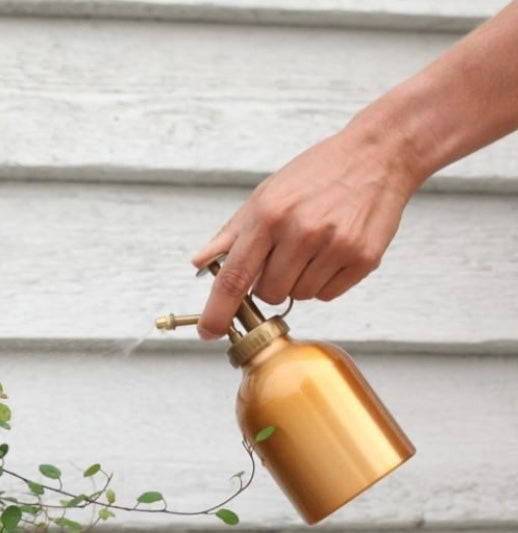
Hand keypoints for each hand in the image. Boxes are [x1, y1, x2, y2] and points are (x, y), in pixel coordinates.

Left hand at [192, 129, 414, 339]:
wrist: (377, 155)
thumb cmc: (317, 174)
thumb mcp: (266, 195)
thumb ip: (232, 234)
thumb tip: (201, 262)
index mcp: (270, 214)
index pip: (234, 277)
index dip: (217, 311)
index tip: (208, 332)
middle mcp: (302, 231)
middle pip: (268, 294)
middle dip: (270, 282)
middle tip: (285, 252)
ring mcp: (335, 246)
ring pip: (299, 296)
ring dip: (299, 280)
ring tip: (313, 246)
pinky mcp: (363, 259)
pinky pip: (328, 295)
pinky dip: (325, 281)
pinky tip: (332, 251)